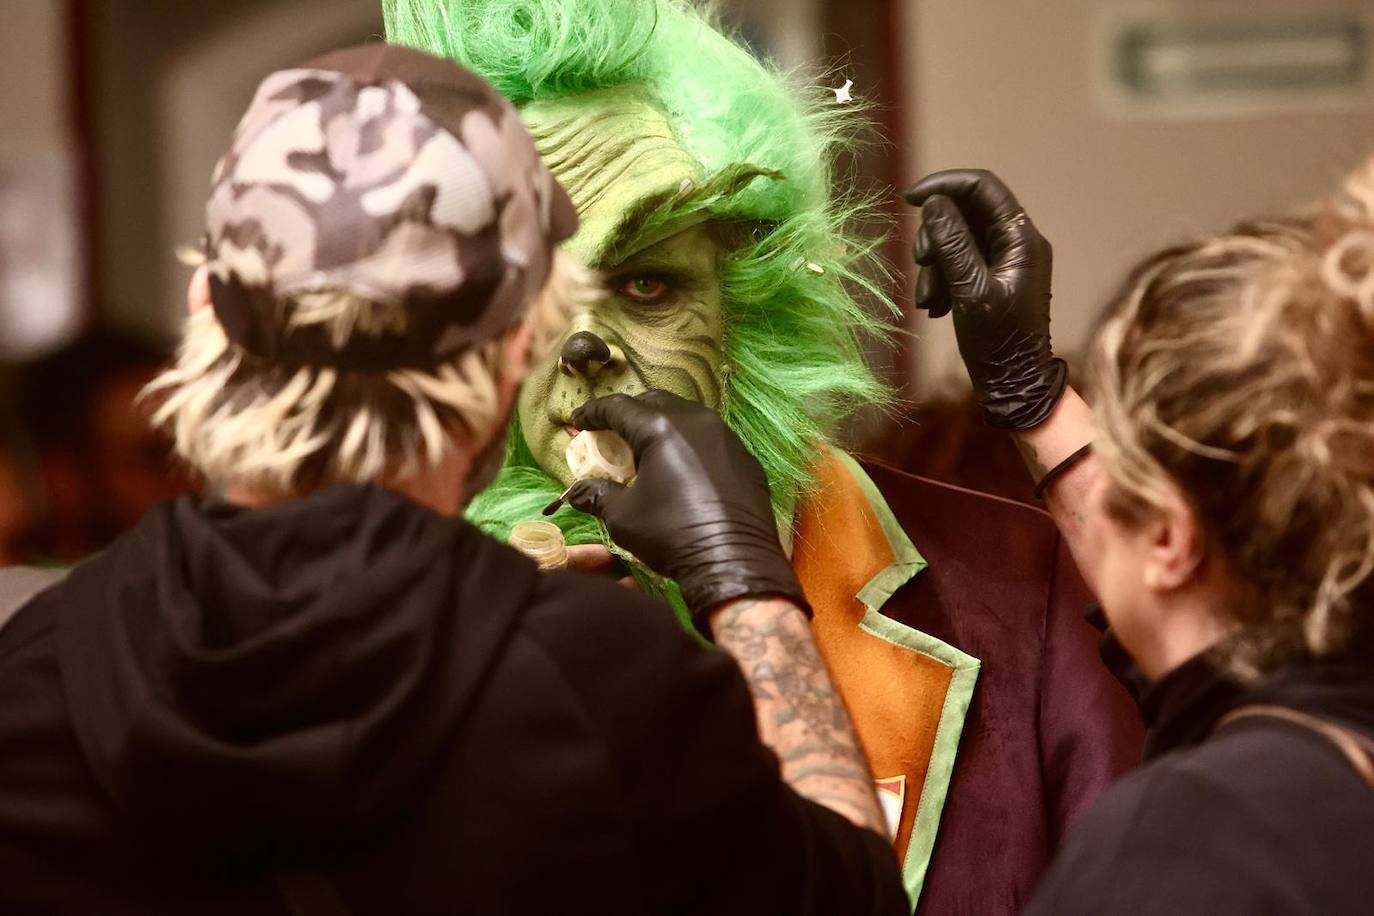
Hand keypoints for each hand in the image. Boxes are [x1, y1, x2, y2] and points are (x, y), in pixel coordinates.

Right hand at [565, 390, 806, 625]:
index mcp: (661, 429)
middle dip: (630, 413)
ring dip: (663, 425)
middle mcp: (696, 421)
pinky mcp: (745, 456)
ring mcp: (726, 436)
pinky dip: (690, 444)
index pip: (619, 407)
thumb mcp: (622, 517)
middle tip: (613, 432)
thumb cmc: (670, 534)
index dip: (593, 412)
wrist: (734, 561)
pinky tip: (683, 466)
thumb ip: (596, 495)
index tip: (578, 421)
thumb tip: (576, 491)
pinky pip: (711, 438)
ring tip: (647, 447)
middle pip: (655, 403)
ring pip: (687, 416)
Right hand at [904, 169, 1066, 428]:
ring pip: (956, 239)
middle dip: (935, 235)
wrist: (1014, 385)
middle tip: (923, 264)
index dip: (945, 185)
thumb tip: (935, 203)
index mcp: (1021, 238)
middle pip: (965, 212)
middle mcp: (1016, 242)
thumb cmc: (999, 341)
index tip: (910, 199)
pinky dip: (940, 279)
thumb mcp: (970, 290)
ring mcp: (1004, 261)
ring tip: (930, 299)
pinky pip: (958, 263)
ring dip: (934, 264)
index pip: (983, 187)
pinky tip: (936, 307)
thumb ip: (953, 243)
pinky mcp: (991, 279)